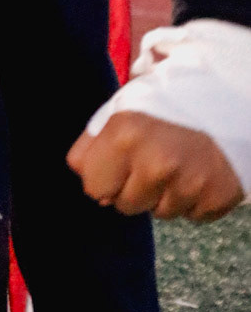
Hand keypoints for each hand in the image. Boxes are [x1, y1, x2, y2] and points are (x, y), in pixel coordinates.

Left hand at [68, 112, 243, 220]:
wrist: (230, 95)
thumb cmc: (170, 98)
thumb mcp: (124, 104)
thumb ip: (95, 137)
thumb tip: (80, 171)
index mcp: (125, 134)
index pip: (93, 187)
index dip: (104, 175)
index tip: (117, 161)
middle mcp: (156, 164)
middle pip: (124, 205)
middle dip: (132, 187)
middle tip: (150, 157)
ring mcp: (188, 185)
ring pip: (158, 213)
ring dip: (163, 194)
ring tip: (177, 161)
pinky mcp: (215, 200)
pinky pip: (189, 216)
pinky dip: (191, 199)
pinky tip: (197, 171)